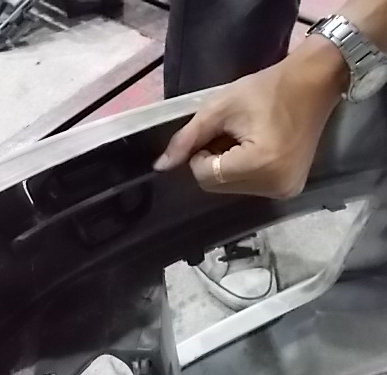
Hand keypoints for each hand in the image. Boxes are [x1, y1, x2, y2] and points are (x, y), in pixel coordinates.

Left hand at [154, 36, 348, 198]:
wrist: (314, 83)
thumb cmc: (266, 90)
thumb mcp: (219, 108)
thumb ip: (186, 138)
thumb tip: (159, 166)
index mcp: (259, 164)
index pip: (205, 175)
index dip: (200, 154)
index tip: (216, 131)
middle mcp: (274, 185)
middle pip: (217, 186)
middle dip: (214, 162)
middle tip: (230, 134)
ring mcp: (285, 191)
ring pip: (231, 189)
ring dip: (227, 168)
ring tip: (244, 139)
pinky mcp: (290, 190)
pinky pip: (250, 188)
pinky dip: (243, 172)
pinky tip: (256, 149)